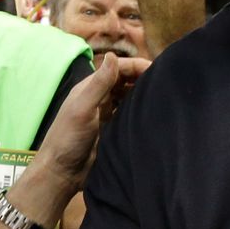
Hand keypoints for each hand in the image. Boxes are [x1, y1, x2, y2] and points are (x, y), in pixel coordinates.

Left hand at [14, 53, 148, 220]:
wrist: (63, 173)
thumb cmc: (68, 138)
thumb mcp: (83, 109)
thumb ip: (98, 84)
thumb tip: (111, 55)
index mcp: (90, 87)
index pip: (117, 68)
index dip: (136, 65)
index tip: (158, 70)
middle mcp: (100, 98)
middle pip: (126, 81)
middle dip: (143, 78)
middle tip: (166, 83)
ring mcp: (108, 114)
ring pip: (129, 97)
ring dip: (144, 94)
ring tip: (164, 96)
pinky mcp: (114, 130)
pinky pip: (130, 115)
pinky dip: (141, 111)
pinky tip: (155, 113)